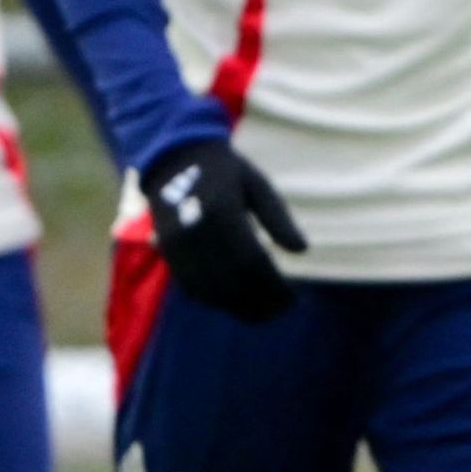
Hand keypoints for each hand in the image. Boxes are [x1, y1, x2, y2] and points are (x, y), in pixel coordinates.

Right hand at [141, 133, 306, 323]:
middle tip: (280, 311)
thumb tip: (302, 250)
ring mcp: (178, 244)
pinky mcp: (168, 252)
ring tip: (262, 314)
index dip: (273, 286)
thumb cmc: (226, 171)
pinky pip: (191, 287)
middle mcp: (197, 231)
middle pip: (232, 281)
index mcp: (222, 211)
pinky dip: (214, 300)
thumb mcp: (258, 185)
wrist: (174, 157)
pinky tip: (234, 303)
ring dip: (238, 307)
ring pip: (211, 290)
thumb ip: (278, 218)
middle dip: (259, 302)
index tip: (292, 298)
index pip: (252, 262)